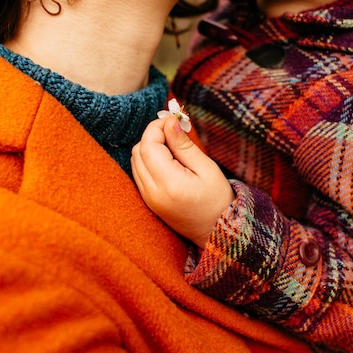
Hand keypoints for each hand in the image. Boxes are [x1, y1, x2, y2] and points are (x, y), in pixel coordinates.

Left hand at [131, 115, 234, 247]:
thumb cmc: (217, 199)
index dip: (157, 127)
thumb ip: (183, 145)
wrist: (217, 232)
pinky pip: (139, 172)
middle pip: (138, 151)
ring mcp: (147, 199)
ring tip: (173, 145)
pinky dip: (148, 160)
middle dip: (153, 135)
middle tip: (174, 131)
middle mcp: (152, 192)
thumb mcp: (206, 168)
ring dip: (149, 147)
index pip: (148, 145)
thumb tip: (169, 122)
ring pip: (135, 160)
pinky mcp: (148, 201)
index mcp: (169, 183)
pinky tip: (168, 159)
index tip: (174, 121)